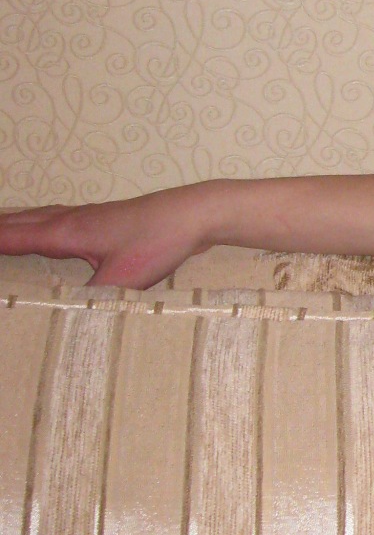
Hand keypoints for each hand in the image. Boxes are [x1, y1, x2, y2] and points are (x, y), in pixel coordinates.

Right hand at [0, 184, 216, 288]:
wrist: (194, 214)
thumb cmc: (157, 242)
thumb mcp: (121, 281)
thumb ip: (90, 302)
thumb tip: (65, 321)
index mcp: (65, 232)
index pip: (11, 237)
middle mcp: (70, 219)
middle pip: (18, 221)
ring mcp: (87, 216)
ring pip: (36, 216)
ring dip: (12, 222)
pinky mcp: (103, 219)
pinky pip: (54, 218)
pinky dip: (35, 221)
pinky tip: (43, 227)